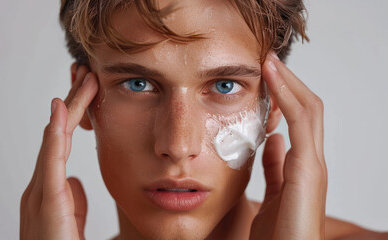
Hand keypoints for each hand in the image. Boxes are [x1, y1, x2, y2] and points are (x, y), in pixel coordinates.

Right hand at [20, 64, 97, 239]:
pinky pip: (51, 159)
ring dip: (69, 107)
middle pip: (58, 133)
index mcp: (49, 188)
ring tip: (84, 78)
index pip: (63, 141)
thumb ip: (72, 200)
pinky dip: (56, 132)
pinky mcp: (45, 199)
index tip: (89, 92)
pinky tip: (61, 108)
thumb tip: (75, 181)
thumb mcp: (70, 220)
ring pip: (55, 138)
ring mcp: (39, 190)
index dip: (74, 115)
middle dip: (72, 102)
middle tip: (86, 73)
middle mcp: (41, 185)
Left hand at [250, 52, 327, 239]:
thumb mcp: (272, 192)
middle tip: (268, 59)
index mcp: (302, 166)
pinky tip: (272, 82)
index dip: (284, 95)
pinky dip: (289, 98)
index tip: (265, 77)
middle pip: (307, 108)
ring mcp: (313, 166)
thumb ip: (275, 167)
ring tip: (270, 62)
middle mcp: (311, 162)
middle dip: (288, 82)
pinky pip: (301, 124)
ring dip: (289, 82)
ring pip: (309, 110)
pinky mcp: (309, 172)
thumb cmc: (277, 234)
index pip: (299, 119)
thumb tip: (273, 139)